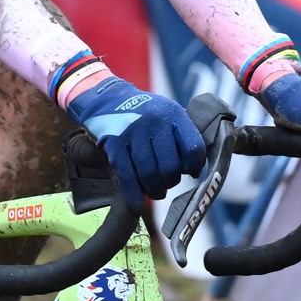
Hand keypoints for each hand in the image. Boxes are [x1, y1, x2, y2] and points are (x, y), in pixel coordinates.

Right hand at [65, 75, 205, 203]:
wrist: (107, 98)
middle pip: (170, 167)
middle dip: (170, 182)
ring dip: (154, 191)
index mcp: (173, 114)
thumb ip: (183, 137)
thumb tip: (194, 171)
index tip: (188, 171)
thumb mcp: (168, 113)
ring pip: (149, 175)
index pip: (193, 149)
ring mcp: (133, 132)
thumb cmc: (144, 112)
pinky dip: (133, 194)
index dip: (193, 166)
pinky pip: (127, 176)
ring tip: (155, 192)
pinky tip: (137, 202)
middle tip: (166, 183)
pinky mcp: (114, 144)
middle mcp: (155, 121)